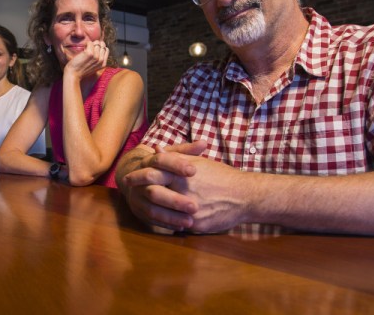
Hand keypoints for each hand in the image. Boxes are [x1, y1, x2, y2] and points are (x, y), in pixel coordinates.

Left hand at [63, 40, 108, 80]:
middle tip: (89, 48)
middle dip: (96, 44)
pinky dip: (86, 44)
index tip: (94, 49)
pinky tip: (83, 48)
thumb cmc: (81, 70)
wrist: (74, 74)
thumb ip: (98, 59)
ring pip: (97, 43)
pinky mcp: (90, 53)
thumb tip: (99, 47)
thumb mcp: (94, 66)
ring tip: (85, 49)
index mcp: (103, 64)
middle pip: (102, 45)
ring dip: (91, 44)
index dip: (100, 47)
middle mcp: (101, 60)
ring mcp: (96, 56)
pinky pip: (90, 43)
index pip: (106, 49)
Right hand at [121, 141, 205, 231]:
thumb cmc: (159, 166)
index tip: (193, 171)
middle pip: (154, 190)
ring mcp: (137, 197)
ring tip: (190, 221)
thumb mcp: (171, 155)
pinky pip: (151, 219)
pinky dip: (166, 224)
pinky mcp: (138, 210)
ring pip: (152, 208)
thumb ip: (187, 151)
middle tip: (194, 206)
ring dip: (171, 216)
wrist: (132, 176)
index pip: (160, 161)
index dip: (176, 165)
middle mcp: (139, 180)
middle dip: (174, 199)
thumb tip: (203, 143)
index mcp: (147, 162)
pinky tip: (181, 227)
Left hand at [124, 140, 248, 233]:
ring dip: (150, 209)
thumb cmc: (222, 176)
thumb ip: (176, 157)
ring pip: (162, 212)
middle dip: (138, 192)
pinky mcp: (196, 224)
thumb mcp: (199, 163)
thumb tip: (156, 148)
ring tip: (142, 207)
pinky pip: (177, 225)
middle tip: (129, 192)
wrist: (245, 196)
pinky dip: (168, 222)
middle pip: (153, 193)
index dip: (138, 175)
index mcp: (183, 175)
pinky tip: (161, 219)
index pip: (153, 173)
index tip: (128, 177)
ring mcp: (189, 209)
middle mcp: (184, 191)